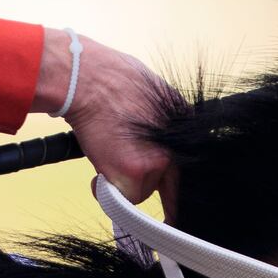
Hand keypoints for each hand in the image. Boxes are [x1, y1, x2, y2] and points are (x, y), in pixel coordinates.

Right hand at [39, 30, 182, 208]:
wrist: (90, 79)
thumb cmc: (111, 77)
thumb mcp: (154, 94)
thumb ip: (161, 122)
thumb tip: (155, 135)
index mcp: (184, 126)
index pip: (187, 165)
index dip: (177, 183)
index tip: (176, 200)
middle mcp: (176, 146)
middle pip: (168, 182)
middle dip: (151, 184)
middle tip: (144, 196)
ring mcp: (157, 161)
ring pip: (143, 189)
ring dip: (124, 180)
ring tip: (106, 155)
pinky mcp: (134, 172)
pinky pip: (123, 199)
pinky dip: (105, 191)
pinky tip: (98, 176)